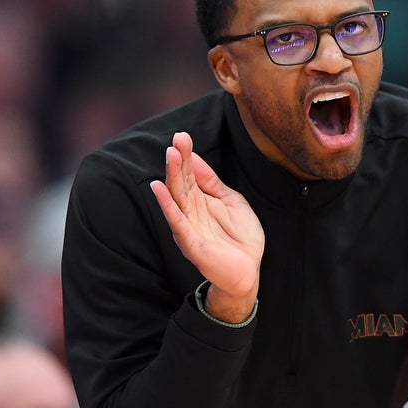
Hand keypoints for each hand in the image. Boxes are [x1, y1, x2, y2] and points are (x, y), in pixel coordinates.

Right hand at [150, 131, 264, 322]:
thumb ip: (213, 182)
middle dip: (178, 160)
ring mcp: (188, 226)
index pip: (190, 174)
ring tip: (170, 155)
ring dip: (172, 176)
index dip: (186, 155)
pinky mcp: (190, 242)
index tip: (182, 136)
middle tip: (176, 140)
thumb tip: (195, 157)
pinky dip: (167, 205)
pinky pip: (176, 221)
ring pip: (176, 197)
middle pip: (181, 182)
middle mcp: (191, 211)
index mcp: (201, 201)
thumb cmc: (240, 238)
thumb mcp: (232, 201)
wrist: (248, 272)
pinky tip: (159, 189)